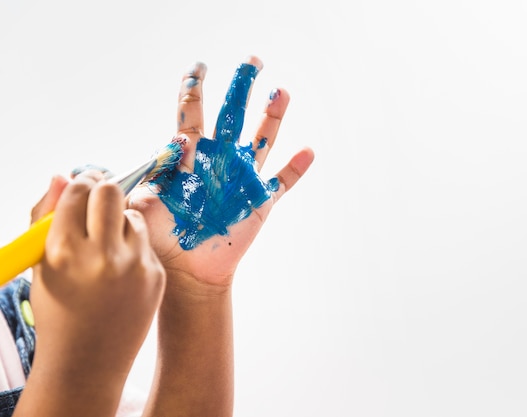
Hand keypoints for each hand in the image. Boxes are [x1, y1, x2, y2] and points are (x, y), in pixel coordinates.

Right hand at [21, 170, 164, 414]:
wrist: (88, 361)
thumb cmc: (58, 309)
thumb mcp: (41, 266)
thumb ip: (46, 217)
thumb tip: (62, 175)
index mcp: (64, 251)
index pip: (79, 191)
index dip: (80, 182)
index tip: (83, 182)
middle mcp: (102, 256)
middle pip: (111, 192)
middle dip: (104, 188)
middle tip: (100, 195)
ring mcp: (134, 266)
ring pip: (133, 214)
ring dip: (120, 219)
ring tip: (108, 241)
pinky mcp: (155, 275)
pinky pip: (146, 241)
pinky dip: (133, 244)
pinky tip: (121, 266)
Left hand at [130, 55, 313, 286]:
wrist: (187, 269)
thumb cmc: (161, 237)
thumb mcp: (141, 206)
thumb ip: (136, 182)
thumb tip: (132, 160)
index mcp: (191, 156)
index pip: (193, 113)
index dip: (195, 88)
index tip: (199, 67)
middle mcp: (219, 160)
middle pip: (233, 115)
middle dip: (242, 87)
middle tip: (252, 61)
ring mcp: (241, 179)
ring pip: (261, 140)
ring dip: (271, 117)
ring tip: (280, 92)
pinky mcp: (260, 202)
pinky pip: (282, 182)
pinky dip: (295, 168)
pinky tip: (307, 150)